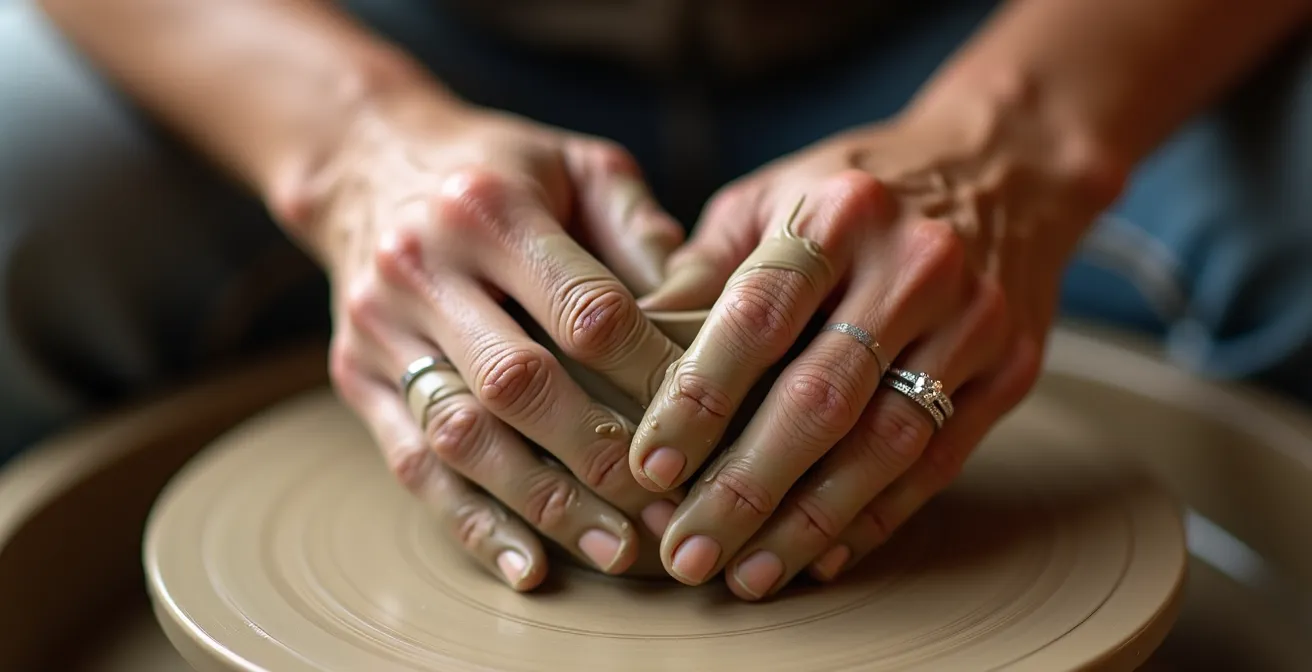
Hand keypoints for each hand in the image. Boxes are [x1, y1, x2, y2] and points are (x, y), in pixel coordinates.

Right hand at [276, 89, 687, 590]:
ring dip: (545, 503)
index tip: (705, 425)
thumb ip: (642, 231)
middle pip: (518, 382)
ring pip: (462, 436)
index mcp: (490, 208)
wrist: (366, 162)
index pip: (582, 308)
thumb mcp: (578, 164)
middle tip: (670, 509)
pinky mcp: (355, 377)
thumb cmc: (504, 170)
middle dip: (601, 454)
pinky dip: (474, 523)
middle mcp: (422, 269)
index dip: (648, 373)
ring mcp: (379, 329)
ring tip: (618, 550)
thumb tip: (709, 315)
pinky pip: (413, 464)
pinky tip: (531, 567)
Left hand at [631, 103, 1123, 597]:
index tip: (650, 469)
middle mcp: (915, 263)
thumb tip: (619, 353)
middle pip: (821, 396)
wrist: (1002, 167)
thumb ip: (703, 273)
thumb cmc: (855, 191)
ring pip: (884, 443)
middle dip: (745, 487)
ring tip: (744, 574)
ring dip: (807, 522)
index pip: (758, 317)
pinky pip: (938, 461)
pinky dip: (875, 516)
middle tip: (687, 550)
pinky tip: (820, 556)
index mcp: (839, 212)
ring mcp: (974, 319)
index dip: (699, 399)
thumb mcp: (770, 198)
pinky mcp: (1011, 368)